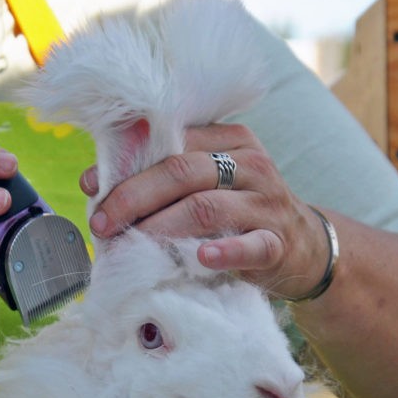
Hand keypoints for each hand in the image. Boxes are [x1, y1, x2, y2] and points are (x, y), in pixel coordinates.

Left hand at [82, 123, 330, 299]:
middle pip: (182, 172)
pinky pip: (252, 245)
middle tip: (102, 223)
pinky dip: (225, 252)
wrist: (305, 248)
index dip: (127, 164)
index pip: (171, 143)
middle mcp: (250, 164)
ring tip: (131, 244)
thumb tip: (95, 181)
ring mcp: (267, 203)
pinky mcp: (278, 243)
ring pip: (206, 207)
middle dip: (134, 197)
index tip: (92, 187)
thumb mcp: (210, 183)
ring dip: (162, 226)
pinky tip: (202, 257)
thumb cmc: (241, 212)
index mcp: (229, 140)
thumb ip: (164, 175)